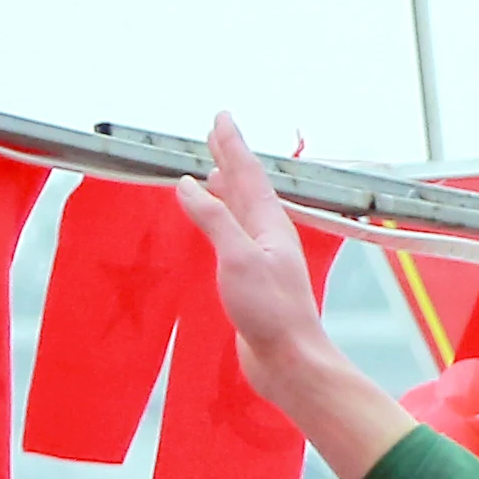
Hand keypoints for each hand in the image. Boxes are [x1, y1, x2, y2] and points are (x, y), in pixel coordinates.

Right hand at [174, 114, 410, 478]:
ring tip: (211, 174)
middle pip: (246, 188)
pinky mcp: (254, 282)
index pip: (247, 174)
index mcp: (269, 226)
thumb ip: (213, 219)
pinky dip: (221, 222)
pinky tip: (216, 227)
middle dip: (229, 160)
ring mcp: (263, 260)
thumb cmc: (271, 313)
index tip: (220, 117)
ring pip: (241, 213)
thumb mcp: (237, 258)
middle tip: (216, 134)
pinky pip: (234, 238)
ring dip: (226, 190)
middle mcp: (269, 238)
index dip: (232, 144)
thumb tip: (188, 185)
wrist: (289, 362)